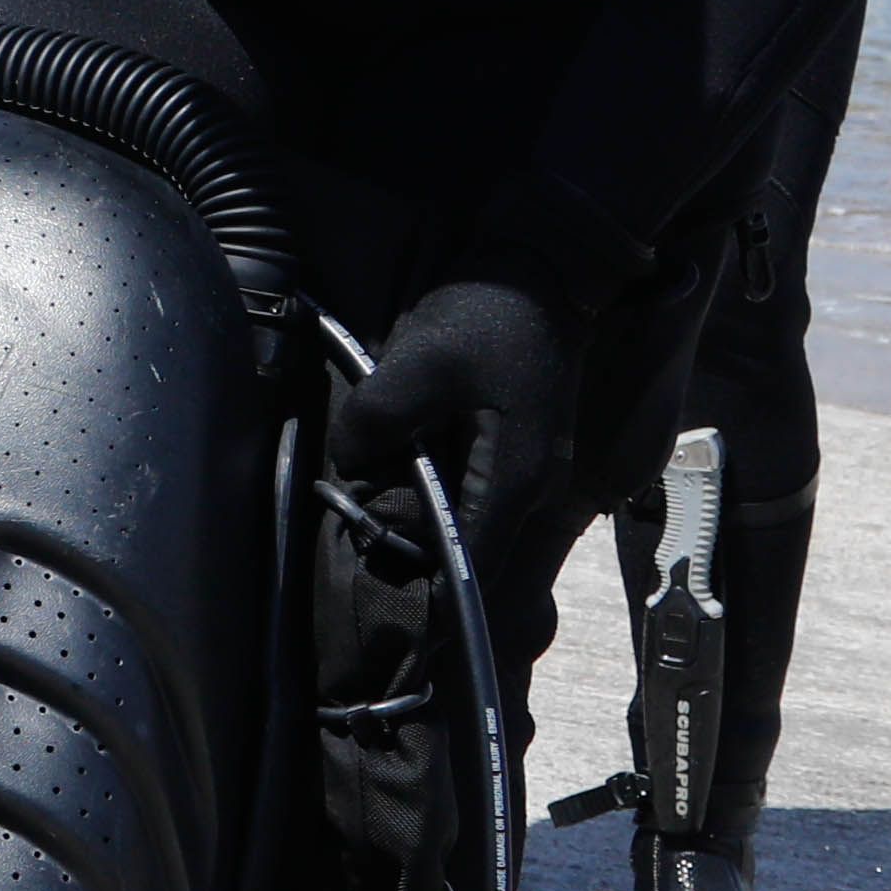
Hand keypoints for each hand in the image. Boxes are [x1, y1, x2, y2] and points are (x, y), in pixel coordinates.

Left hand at [330, 269, 584, 568]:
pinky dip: (435, 497)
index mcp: (513, 481)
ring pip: (469, 522)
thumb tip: (349, 467)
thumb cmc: (486, 319)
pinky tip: (397, 480)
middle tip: (364, 563)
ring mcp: (527, 470)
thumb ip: (374, 423)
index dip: (434, 598)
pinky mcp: (515, 450)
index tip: (393, 618)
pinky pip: (471, 493)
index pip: (473, 565)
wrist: (541, 273)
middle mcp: (530, 489)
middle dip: (420, 561)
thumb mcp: (417, 365)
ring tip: (373, 521)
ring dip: (424, 525)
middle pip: (470, 550)